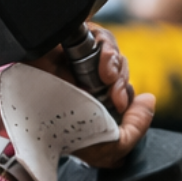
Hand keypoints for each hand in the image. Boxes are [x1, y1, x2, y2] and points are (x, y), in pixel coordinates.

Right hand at [26, 26, 154, 168]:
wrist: (32, 125)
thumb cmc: (66, 140)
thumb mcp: (110, 148)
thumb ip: (137, 128)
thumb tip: (149, 99)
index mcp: (94, 99)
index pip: (120, 84)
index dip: (125, 91)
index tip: (122, 105)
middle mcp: (83, 77)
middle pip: (116, 64)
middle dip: (121, 78)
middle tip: (114, 96)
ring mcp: (72, 58)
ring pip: (109, 47)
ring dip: (115, 61)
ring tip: (107, 76)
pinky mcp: (63, 42)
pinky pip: (95, 32)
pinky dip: (106, 44)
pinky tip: (101, 60)